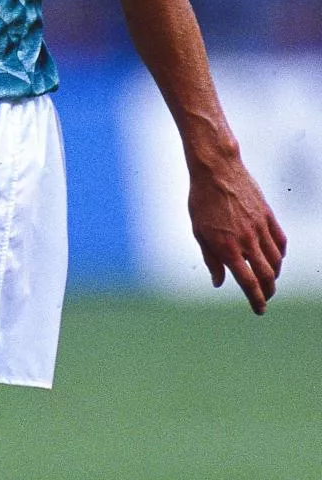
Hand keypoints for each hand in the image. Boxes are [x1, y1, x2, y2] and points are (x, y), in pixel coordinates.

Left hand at [188, 157, 286, 314]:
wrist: (216, 169)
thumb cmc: (202, 200)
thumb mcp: (199, 231)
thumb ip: (211, 259)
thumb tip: (218, 282)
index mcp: (228, 247)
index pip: (248, 282)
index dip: (256, 300)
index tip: (259, 309)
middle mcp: (247, 240)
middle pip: (266, 276)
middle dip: (268, 292)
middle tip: (265, 297)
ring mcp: (260, 227)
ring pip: (276, 260)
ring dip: (274, 274)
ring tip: (268, 280)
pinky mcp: (267, 215)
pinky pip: (280, 241)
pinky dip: (280, 254)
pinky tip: (275, 258)